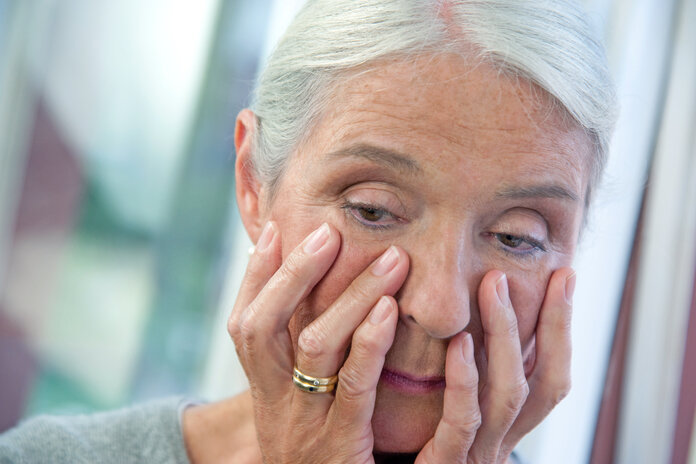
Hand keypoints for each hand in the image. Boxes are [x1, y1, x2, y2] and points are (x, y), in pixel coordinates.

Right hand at [228, 221, 409, 462]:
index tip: (274, 229)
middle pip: (266, 326)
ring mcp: (304, 424)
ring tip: (389, 259)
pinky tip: (391, 311)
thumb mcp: (300, 405)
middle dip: (296, 274)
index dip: (255, 276)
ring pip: (313, 347)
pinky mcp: (340, 448)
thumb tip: (310, 301)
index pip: (245, 322)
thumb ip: (303, 357)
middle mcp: (273, 403)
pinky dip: (370, 343)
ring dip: (350, 296)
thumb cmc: (320, 452)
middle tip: (331, 232)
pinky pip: (353, 388)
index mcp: (263, 389)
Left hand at [415, 268, 574, 462]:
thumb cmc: (404, 453)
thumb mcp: (440, 412)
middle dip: (549, 325)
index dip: (562, 328)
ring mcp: (474, 456)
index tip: (564, 276)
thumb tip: (464, 316)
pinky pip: (461, 424)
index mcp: (500, 428)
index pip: (548, 375)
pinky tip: (460, 342)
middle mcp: (497, 442)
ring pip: (508, 395)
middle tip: (547, 272)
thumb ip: (457, 375)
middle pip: (541, 382)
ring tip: (495, 285)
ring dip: (504, 337)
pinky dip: (465, 382)